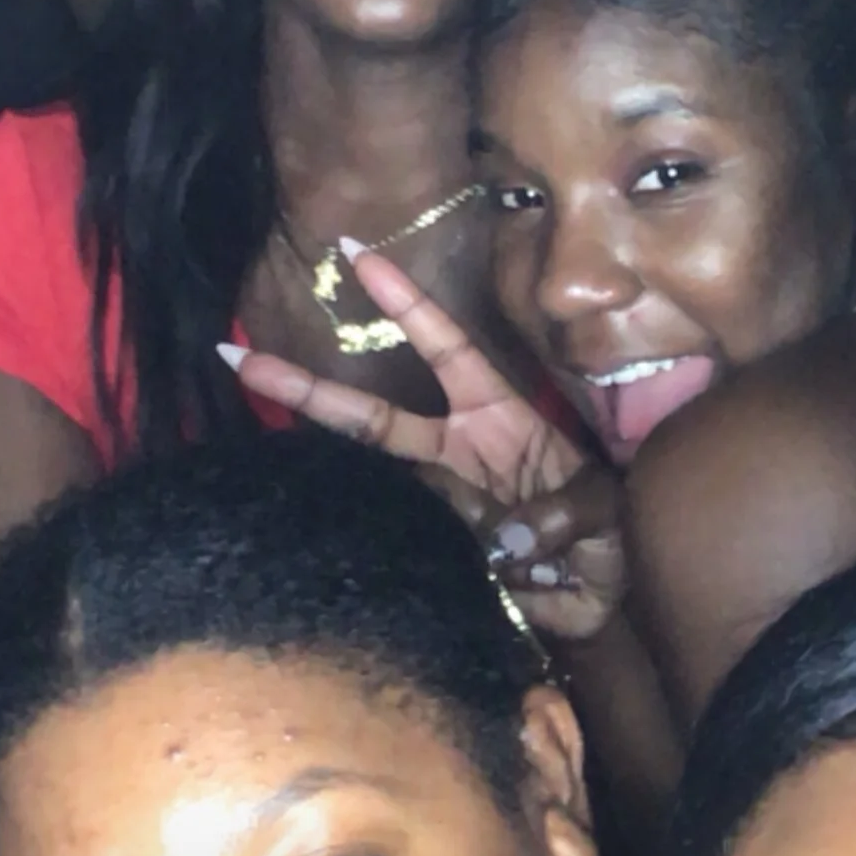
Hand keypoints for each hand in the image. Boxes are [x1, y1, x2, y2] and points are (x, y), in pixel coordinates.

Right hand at [226, 244, 626, 640]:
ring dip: (326, 473)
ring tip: (266, 455)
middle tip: (243, 359)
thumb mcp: (608, 510)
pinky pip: (402, 545)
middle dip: (309, 390)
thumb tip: (505, 542)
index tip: (358, 256)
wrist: (608, 599)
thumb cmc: (612, 536)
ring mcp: (444, 504)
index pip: (447, 349)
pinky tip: (337, 551)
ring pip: (376, 481)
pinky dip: (379, 553)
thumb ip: (566, 515)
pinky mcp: (441, 554)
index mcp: (498, 419)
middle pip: (374, 418)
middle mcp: (458, 454)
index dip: (406, 305)